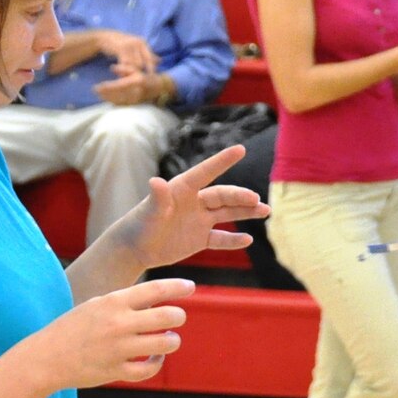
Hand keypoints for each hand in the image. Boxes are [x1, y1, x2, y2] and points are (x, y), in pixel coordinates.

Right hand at [32, 276, 195, 388]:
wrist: (44, 358)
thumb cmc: (72, 329)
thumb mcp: (95, 306)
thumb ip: (124, 302)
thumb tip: (156, 301)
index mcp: (113, 302)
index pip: (155, 289)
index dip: (177, 286)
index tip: (191, 286)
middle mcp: (118, 323)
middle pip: (169, 317)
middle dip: (178, 316)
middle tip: (177, 318)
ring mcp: (119, 349)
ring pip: (166, 343)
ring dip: (172, 341)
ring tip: (168, 339)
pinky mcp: (117, 371)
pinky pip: (150, 369)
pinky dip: (157, 363)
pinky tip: (155, 358)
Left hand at [93, 68, 170, 105]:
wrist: (159, 88)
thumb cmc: (146, 77)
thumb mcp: (136, 69)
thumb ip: (124, 68)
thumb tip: (112, 68)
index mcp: (136, 81)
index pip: (118, 85)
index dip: (107, 87)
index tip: (98, 86)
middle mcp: (136, 92)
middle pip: (116, 94)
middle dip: (104, 94)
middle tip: (95, 91)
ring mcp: (136, 99)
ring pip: (118, 100)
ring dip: (107, 98)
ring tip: (98, 95)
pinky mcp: (135, 104)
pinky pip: (122, 104)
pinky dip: (113, 102)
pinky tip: (107, 99)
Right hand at [97, 30, 158, 74]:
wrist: (103, 38)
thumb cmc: (120, 44)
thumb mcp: (135, 47)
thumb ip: (146, 54)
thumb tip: (160, 61)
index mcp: (142, 43)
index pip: (150, 59)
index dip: (150, 69)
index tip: (149, 78)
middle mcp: (138, 42)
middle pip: (141, 63)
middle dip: (136, 72)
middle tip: (132, 78)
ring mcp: (130, 45)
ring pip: (133, 64)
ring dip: (128, 72)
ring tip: (124, 75)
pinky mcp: (121, 48)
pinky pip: (125, 63)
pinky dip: (122, 69)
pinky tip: (119, 73)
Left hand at [113, 144, 271, 269]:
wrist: (133, 249)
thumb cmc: (138, 226)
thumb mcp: (148, 212)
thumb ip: (157, 198)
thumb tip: (156, 181)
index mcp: (182, 189)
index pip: (206, 172)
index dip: (222, 160)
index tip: (241, 149)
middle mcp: (194, 202)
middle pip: (222, 196)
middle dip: (240, 196)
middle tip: (256, 200)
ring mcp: (199, 220)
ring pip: (227, 213)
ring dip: (246, 212)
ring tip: (265, 211)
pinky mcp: (199, 238)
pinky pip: (220, 239)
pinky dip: (233, 240)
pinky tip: (248, 239)